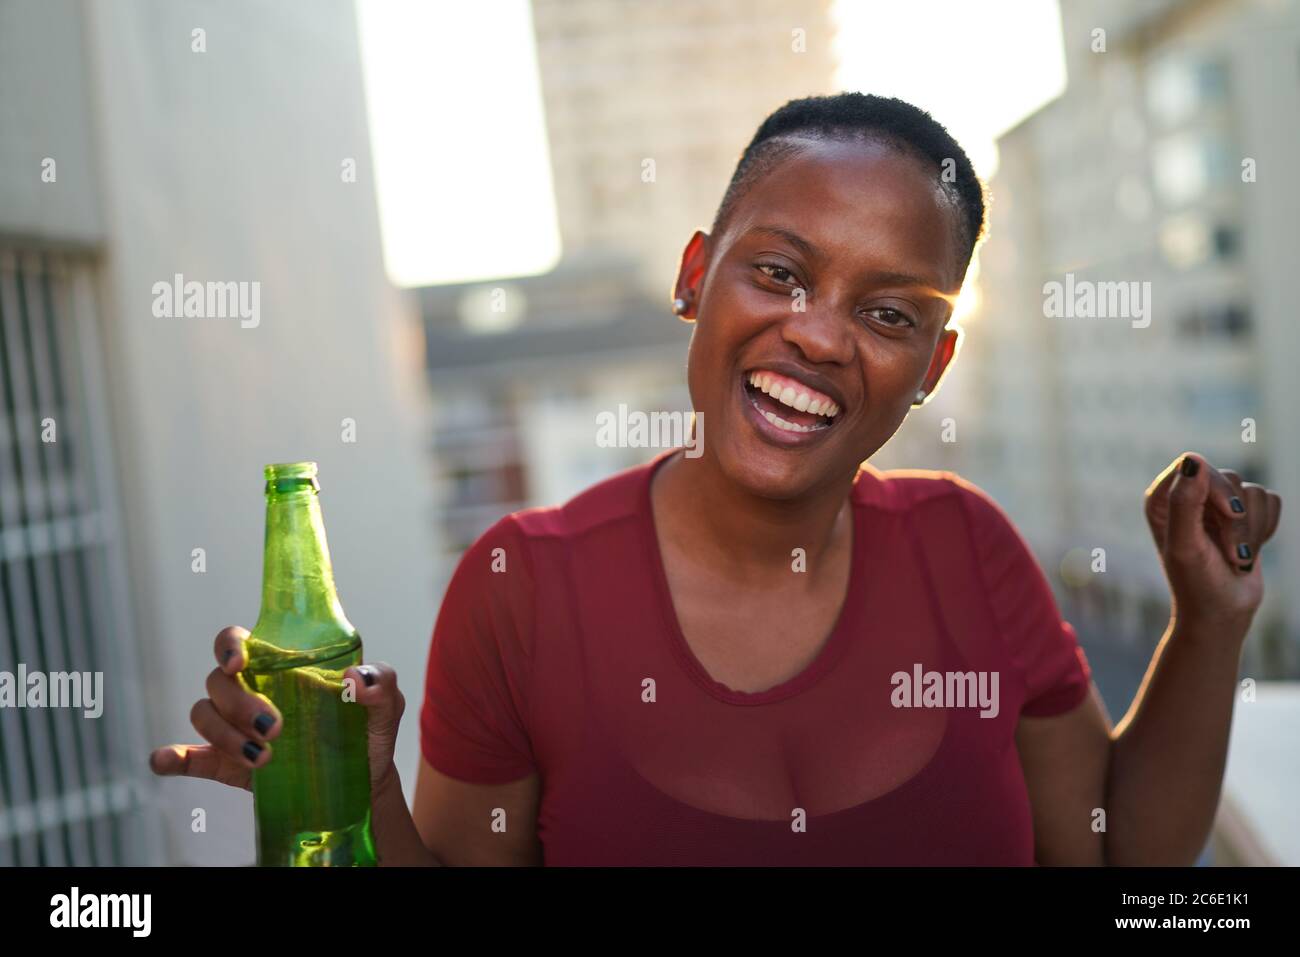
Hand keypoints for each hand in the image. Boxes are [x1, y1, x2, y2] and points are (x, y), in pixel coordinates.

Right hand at [149, 625, 405, 796]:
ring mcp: (236, 727)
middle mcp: (251, 690)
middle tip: (275, 727)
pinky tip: (166, 761)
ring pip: (204, 715)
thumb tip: (356, 680)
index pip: (238, 641)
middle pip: (218, 681)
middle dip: (239, 702)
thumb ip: (380, 681)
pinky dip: (173, 757)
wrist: (364, 781)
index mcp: (281, 665)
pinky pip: (190, 756)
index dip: (229, 645)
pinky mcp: (227, 763)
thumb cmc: (368, 728)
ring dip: (225, 734)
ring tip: (264, 757)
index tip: (240, 661)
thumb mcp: (386, 701)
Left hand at [1144, 452, 1281, 632]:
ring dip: (1251, 530)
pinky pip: (1270, 500)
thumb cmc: (1197, 584)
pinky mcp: (1243, 515)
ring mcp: (1216, 505)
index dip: (1218, 488)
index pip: (1194, 464)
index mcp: (1161, 499)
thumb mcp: (1185, 546)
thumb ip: (1184, 503)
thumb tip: (1193, 461)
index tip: (1229, 515)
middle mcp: (1187, 497)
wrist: (1222, 614)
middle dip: (1236, 521)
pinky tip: (1250, 550)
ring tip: (1237, 558)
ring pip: (1251, 491)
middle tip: (1232, 554)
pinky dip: (1266, 528)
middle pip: (1227, 478)